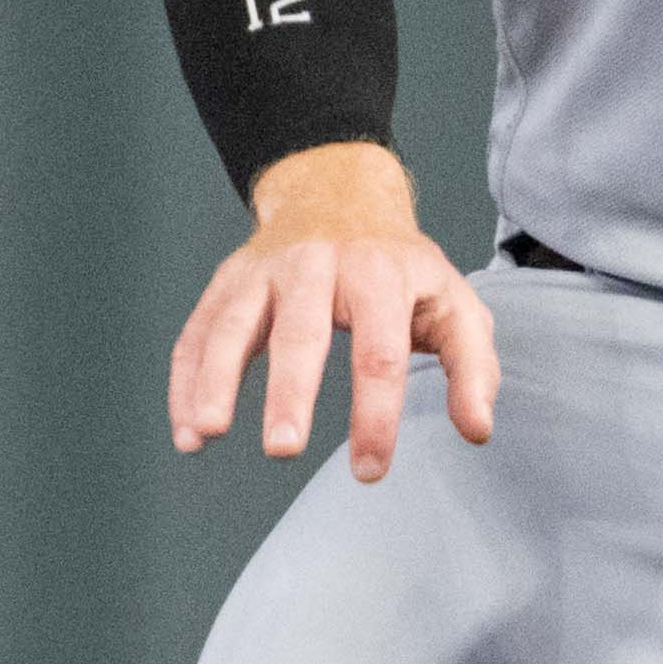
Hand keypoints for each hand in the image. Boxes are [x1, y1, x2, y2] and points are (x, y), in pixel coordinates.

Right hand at [169, 141, 500, 480]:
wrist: (338, 193)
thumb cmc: (401, 268)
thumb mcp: (453, 304)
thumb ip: (472, 368)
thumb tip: (476, 429)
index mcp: (380, 273)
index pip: (380, 351)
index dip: (375, 414)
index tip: (369, 470)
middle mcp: (317, 265)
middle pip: (301, 333)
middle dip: (290, 393)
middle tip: (283, 450)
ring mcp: (265, 271)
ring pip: (234, 325)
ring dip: (217, 379)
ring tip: (207, 433)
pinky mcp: (228, 282)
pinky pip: (198, 332)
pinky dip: (186, 382)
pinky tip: (188, 433)